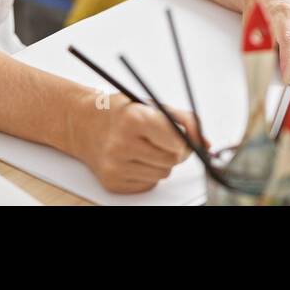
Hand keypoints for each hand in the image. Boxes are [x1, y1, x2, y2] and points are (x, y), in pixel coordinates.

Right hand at [68, 93, 201, 193]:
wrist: (83, 125)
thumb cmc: (120, 113)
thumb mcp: (151, 105)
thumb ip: (184, 121)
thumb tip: (206, 143)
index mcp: (134, 119)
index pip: (177, 143)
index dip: (185, 142)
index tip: (184, 139)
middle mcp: (122, 143)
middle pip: (172, 161)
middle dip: (174, 152)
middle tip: (163, 141)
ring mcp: (115, 165)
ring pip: (162, 175)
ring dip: (160, 163)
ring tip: (145, 147)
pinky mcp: (112, 182)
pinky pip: (148, 184)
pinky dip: (148, 174)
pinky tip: (135, 159)